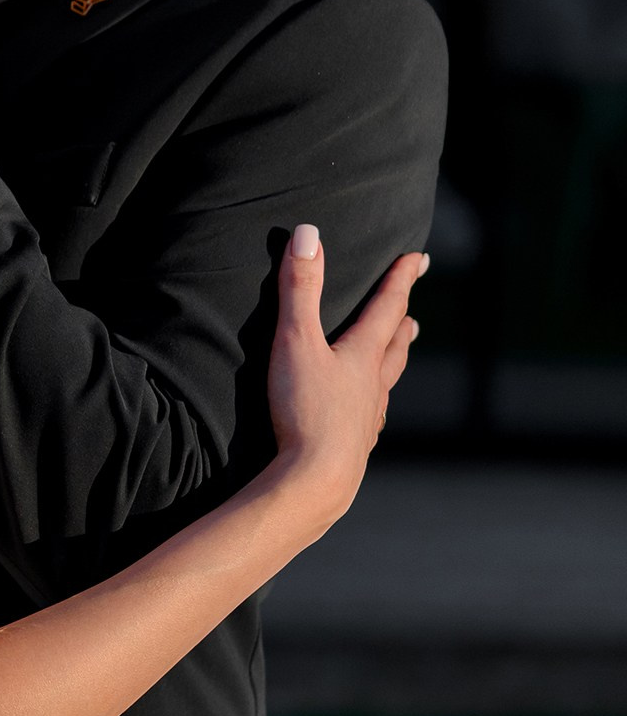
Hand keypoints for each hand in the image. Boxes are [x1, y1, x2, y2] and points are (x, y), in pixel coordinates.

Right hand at [265, 229, 428, 528]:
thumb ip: (299, 290)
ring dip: (392, 366)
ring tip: (395, 358)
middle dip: (402, 325)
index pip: (387, 307)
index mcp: (363, 355)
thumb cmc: (305, 411)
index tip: (418, 259)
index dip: (401, 279)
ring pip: (386, 384)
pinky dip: (372, 406)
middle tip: (414, 315)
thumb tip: (307, 234)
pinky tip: (365, 416)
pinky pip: (370, 418)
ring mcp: (367, 418)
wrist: (315, 482)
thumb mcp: (295, 342)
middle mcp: (374, 385)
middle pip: (394, 347)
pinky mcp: (354, 447)